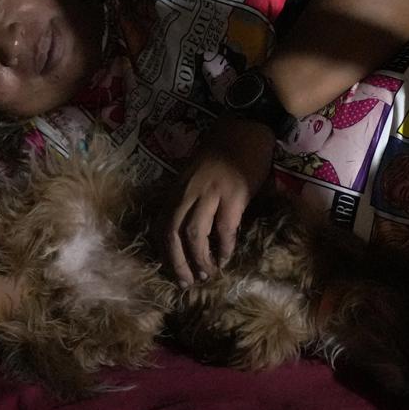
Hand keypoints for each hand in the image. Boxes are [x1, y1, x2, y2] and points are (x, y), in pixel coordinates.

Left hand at [162, 117, 276, 285]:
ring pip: (195, 235)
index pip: (161, 224)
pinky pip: (224, 229)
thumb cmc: (223, 150)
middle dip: (177, 262)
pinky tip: (226, 258)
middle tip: (187, 282)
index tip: (172, 269)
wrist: (247, 127)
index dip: (164, 251)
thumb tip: (188, 230)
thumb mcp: (195, 173)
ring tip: (207, 274)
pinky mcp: (233, 195)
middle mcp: (188, 191)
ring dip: (199, 259)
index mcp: (177, 187)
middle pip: (173, 233)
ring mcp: (209, 193)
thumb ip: (189, 198)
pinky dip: (224, 247)